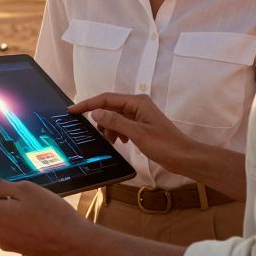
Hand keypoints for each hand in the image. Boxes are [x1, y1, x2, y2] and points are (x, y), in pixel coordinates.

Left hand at [0, 169, 89, 255]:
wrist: (73, 242)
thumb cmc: (51, 212)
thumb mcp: (25, 190)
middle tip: (17, 188)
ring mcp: (2, 241)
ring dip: (5, 208)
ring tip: (29, 204)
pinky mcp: (13, 248)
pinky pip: (6, 229)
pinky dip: (13, 220)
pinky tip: (33, 217)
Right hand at [69, 92, 192, 174]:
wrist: (184, 157)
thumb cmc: (164, 145)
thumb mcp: (137, 133)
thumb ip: (115, 122)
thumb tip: (95, 113)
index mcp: (137, 102)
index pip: (106, 99)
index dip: (88, 104)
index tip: (72, 111)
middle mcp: (137, 104)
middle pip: (110, 107)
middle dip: (99, 119)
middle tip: (92, 133)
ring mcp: (140, 115)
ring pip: (115, 117)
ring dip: (109, 128)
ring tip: (109, 141)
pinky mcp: (142, 125)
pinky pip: (122, 124)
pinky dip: (117, 132)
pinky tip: (120, 142)